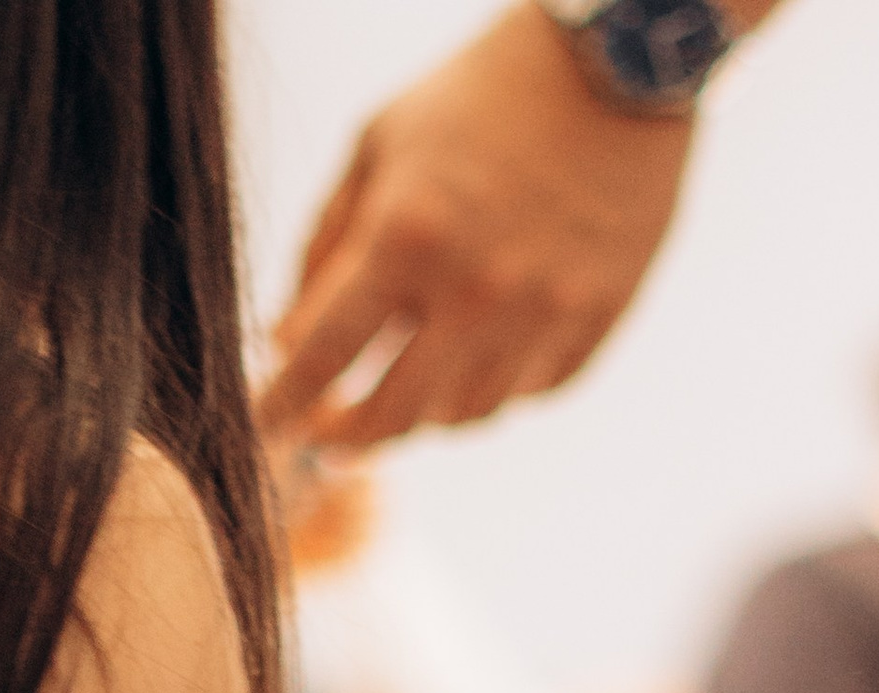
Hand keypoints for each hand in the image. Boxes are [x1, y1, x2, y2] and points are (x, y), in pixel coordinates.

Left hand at [258, 6, 694, 449]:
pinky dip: (495, 386)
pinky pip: (529, 392)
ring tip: (407, 390)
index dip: (285, 402)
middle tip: (327, 444)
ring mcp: (540, 315)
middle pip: (389, 414)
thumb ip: (327, 241)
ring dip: (423, 413)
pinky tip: (479, 359)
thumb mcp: (379, 142)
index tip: (267, 426)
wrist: (612, 63)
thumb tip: (288, 336)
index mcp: (406, 237)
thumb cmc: (480, 93)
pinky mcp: (596, 320)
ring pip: (462, 416)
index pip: (322, 353)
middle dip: (345, 438)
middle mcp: (473, 293)